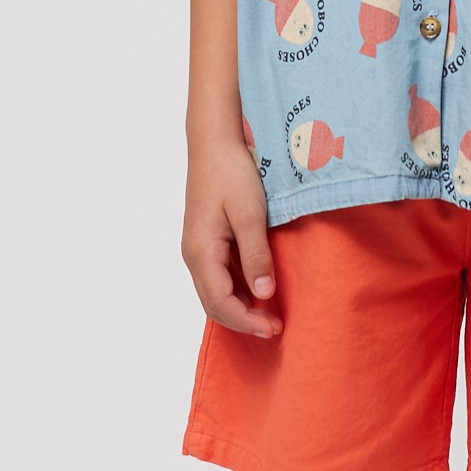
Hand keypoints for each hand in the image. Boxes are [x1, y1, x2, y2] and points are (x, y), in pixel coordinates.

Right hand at [181, 129, 281, 338]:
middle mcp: (194, 256)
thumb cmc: (231, 172)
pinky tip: (260, 293)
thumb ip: (256, 256)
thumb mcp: (250, 214)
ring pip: (215, 294)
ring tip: (270, 315)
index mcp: (201, 251)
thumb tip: (264, 294)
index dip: (247, 321)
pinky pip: (219, 279)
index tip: (274, 327)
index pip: (220, 302)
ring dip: (241, 309)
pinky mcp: (206, 244)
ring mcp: (198, 250)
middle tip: (276, 327)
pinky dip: (238, 293)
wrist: (214, 143)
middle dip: (243, 321)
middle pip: (214, 305)